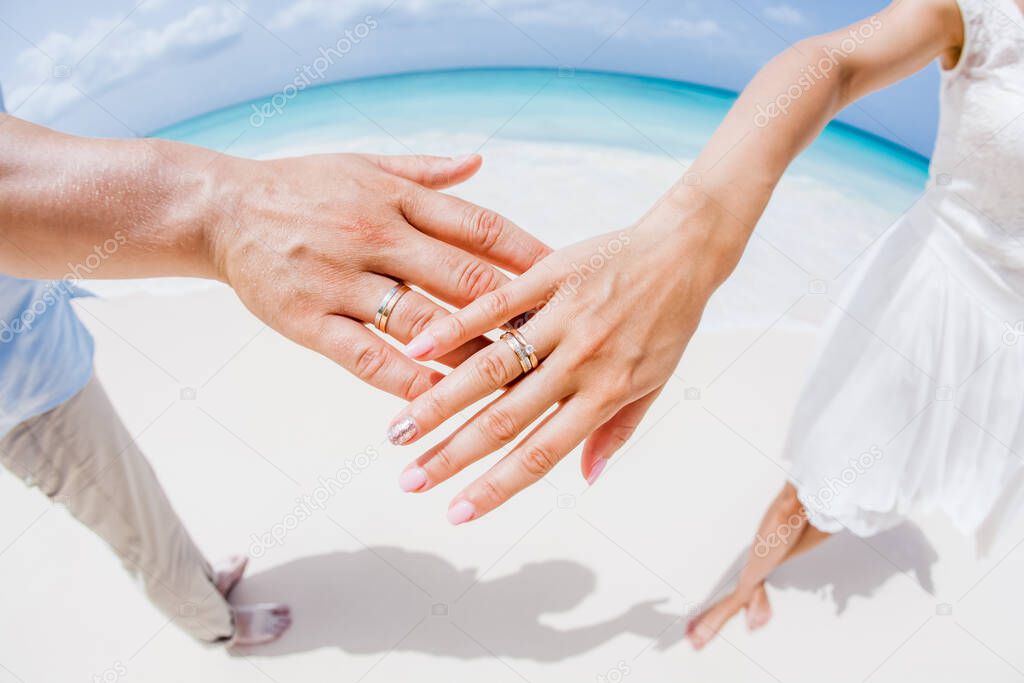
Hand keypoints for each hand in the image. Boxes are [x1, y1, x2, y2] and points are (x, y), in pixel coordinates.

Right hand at [208, 152, 549, 398]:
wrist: (219, 209)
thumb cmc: (301, 187)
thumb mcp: (363, 164)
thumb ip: (425, 172)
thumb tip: (480, 162)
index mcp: (395, 198)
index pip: (478, 226)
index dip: (528, 253)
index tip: (567, 278)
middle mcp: (375, 236)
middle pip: (461, 277)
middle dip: (514, 310)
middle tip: (558, 339)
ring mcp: (341, 280)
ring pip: (420, 322)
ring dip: (471, 353)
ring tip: (514, 380)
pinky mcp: (307, 319)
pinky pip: (365, 356)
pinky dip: (403, 379)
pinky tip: (437, 401)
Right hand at [387, 191, 741, 522]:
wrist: (683, 249)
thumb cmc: (669, 321)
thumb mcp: (655, 382)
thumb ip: (617, 431)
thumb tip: (586, 480)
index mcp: (606, 394)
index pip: (540, 454)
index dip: (495, 487)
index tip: (456, 512)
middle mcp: (581, 362)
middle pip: (505, 419)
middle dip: (452, 455)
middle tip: (409, 480)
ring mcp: (563, 318)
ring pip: (490, 368)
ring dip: (439, 402)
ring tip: (398, 429)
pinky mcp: (549, 276)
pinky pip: (495, 305)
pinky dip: (455, 327)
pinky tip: (416, 348)